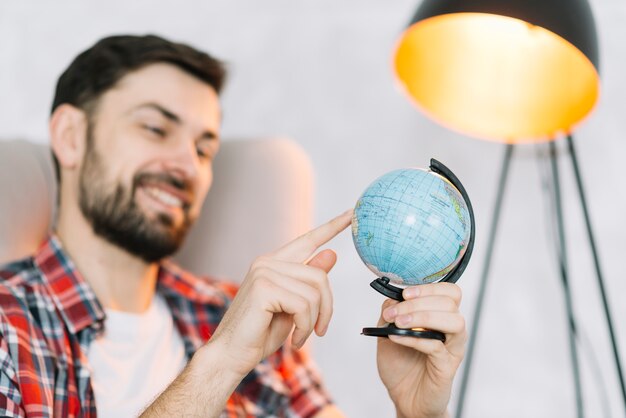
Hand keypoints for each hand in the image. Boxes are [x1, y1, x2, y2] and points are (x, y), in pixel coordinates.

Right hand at [208, 209, 352, 378]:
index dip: (333, 226)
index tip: (352, 213)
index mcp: (273, 263)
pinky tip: (294, 339)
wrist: (231, 356)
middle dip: (327, 307)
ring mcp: (263, 272)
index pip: (308, 239)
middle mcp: (267, 262)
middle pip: (320, 275)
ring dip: (314, 321)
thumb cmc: (259, 334)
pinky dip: (305, 327)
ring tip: (301, 336)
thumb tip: (331, 254)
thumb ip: (309, 281)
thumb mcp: (293, 306)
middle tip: (320, 330)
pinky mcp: (263, 288)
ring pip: (315, 292)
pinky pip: (304, 305)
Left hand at [376, 283, 465, 417]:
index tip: (405, 293)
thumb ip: (391, 312)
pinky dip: (415, 339)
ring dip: (423, 317)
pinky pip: (437, 346)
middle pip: (450, 303)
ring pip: (454, 321)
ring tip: (400, 323)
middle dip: (419, 303)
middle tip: (395, 313)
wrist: (404, 395)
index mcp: (441, 316)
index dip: (429, 288)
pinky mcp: (448, 366)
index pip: (449, 291)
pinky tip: (398, 338)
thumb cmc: (400, 363)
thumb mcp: (387, 331)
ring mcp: (452, 347)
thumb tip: (393, 298)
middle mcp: (451, 329)